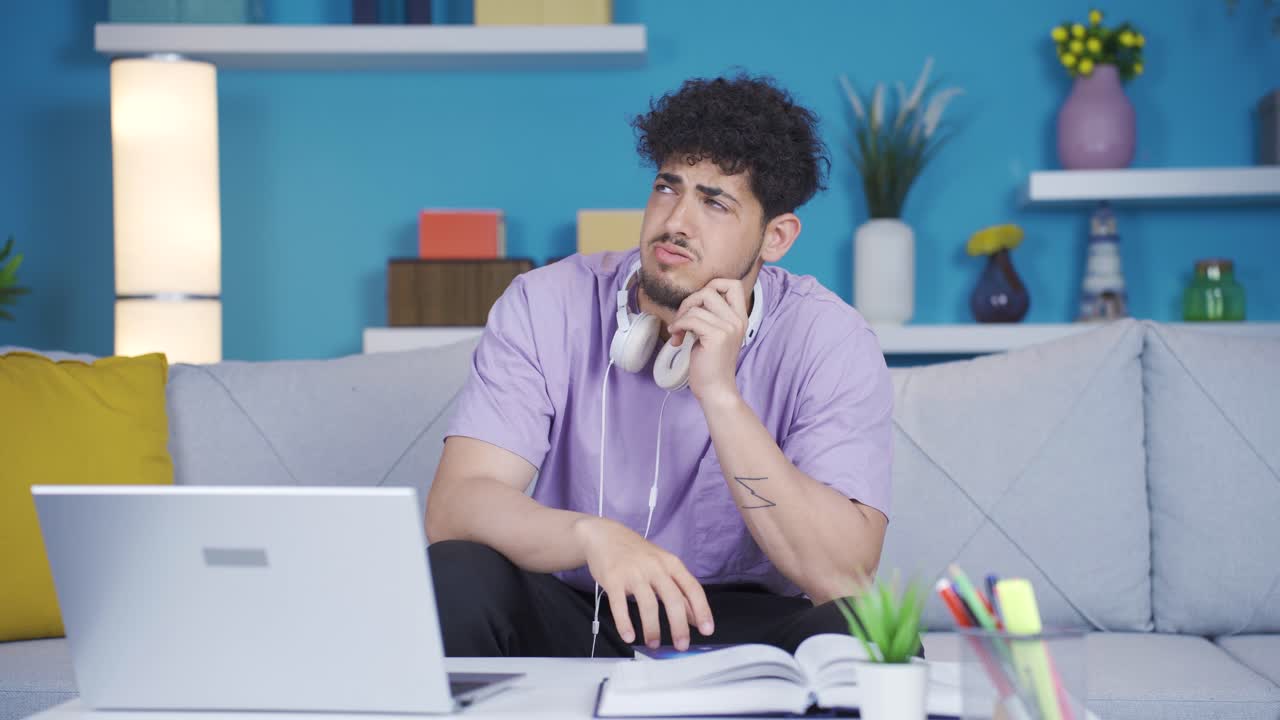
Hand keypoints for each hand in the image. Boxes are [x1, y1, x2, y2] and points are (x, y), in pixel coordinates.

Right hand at [573, 516, 714, 649]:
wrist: (604, 535)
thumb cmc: (637, 554)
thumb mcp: (662, 566)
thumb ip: (678, 590)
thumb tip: (694, 618)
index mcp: (671, 564)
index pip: (692, 588)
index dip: (702, 610)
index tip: (707, 631)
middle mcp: (655, 567)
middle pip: (672, 599)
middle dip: (679, 626)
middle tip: (681, 645)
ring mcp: (633, 573)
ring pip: (648, 604)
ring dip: (652, 628)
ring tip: (653, 644)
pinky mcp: (613, 579)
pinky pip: (620, 605)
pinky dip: (625, 623)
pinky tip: (629, 637)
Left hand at [668, 278, 748, 405]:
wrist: (716, 390)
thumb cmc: (711, 364)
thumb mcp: (715, 334)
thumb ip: (711, 315)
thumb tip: (691, 300)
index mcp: (740, 317)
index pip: (732, 284)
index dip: (712, 285)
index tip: (698, 304)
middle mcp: (737, 320)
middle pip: (709, 290)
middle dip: (688, 302)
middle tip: (682, 320)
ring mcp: (729, 328)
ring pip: (696, 306)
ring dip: (680, 318)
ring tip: (677, 334)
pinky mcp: (717, 337)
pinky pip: (690, 319)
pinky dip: (678, 326)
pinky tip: (676, 338)